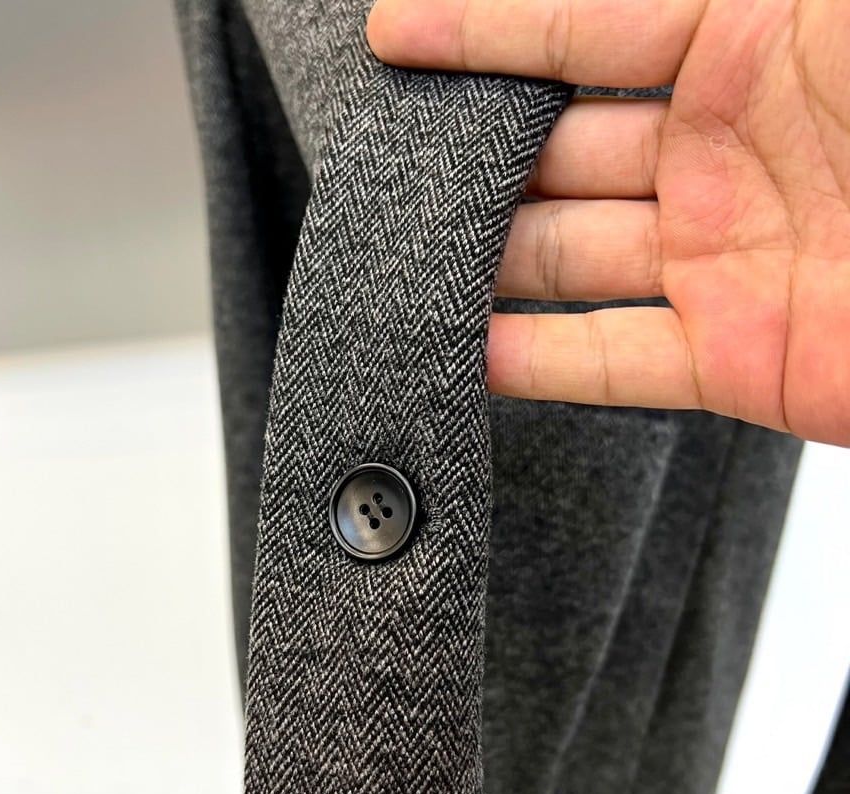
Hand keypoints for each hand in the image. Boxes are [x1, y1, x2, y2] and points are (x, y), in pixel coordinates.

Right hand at [367, 0, 849, 445]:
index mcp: (753, 32)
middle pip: (557, 149)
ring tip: (397, 267)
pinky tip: (462, 355)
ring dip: (482, 264)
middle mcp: (724, 146)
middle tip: (384, 168)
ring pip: (566, 257)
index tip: (391, 39)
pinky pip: (607, 359)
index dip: (478, 28)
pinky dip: (531, 363)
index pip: (578, 22)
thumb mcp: (833, 0)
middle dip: (467, 156)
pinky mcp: (733, 353)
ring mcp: (721, 255)